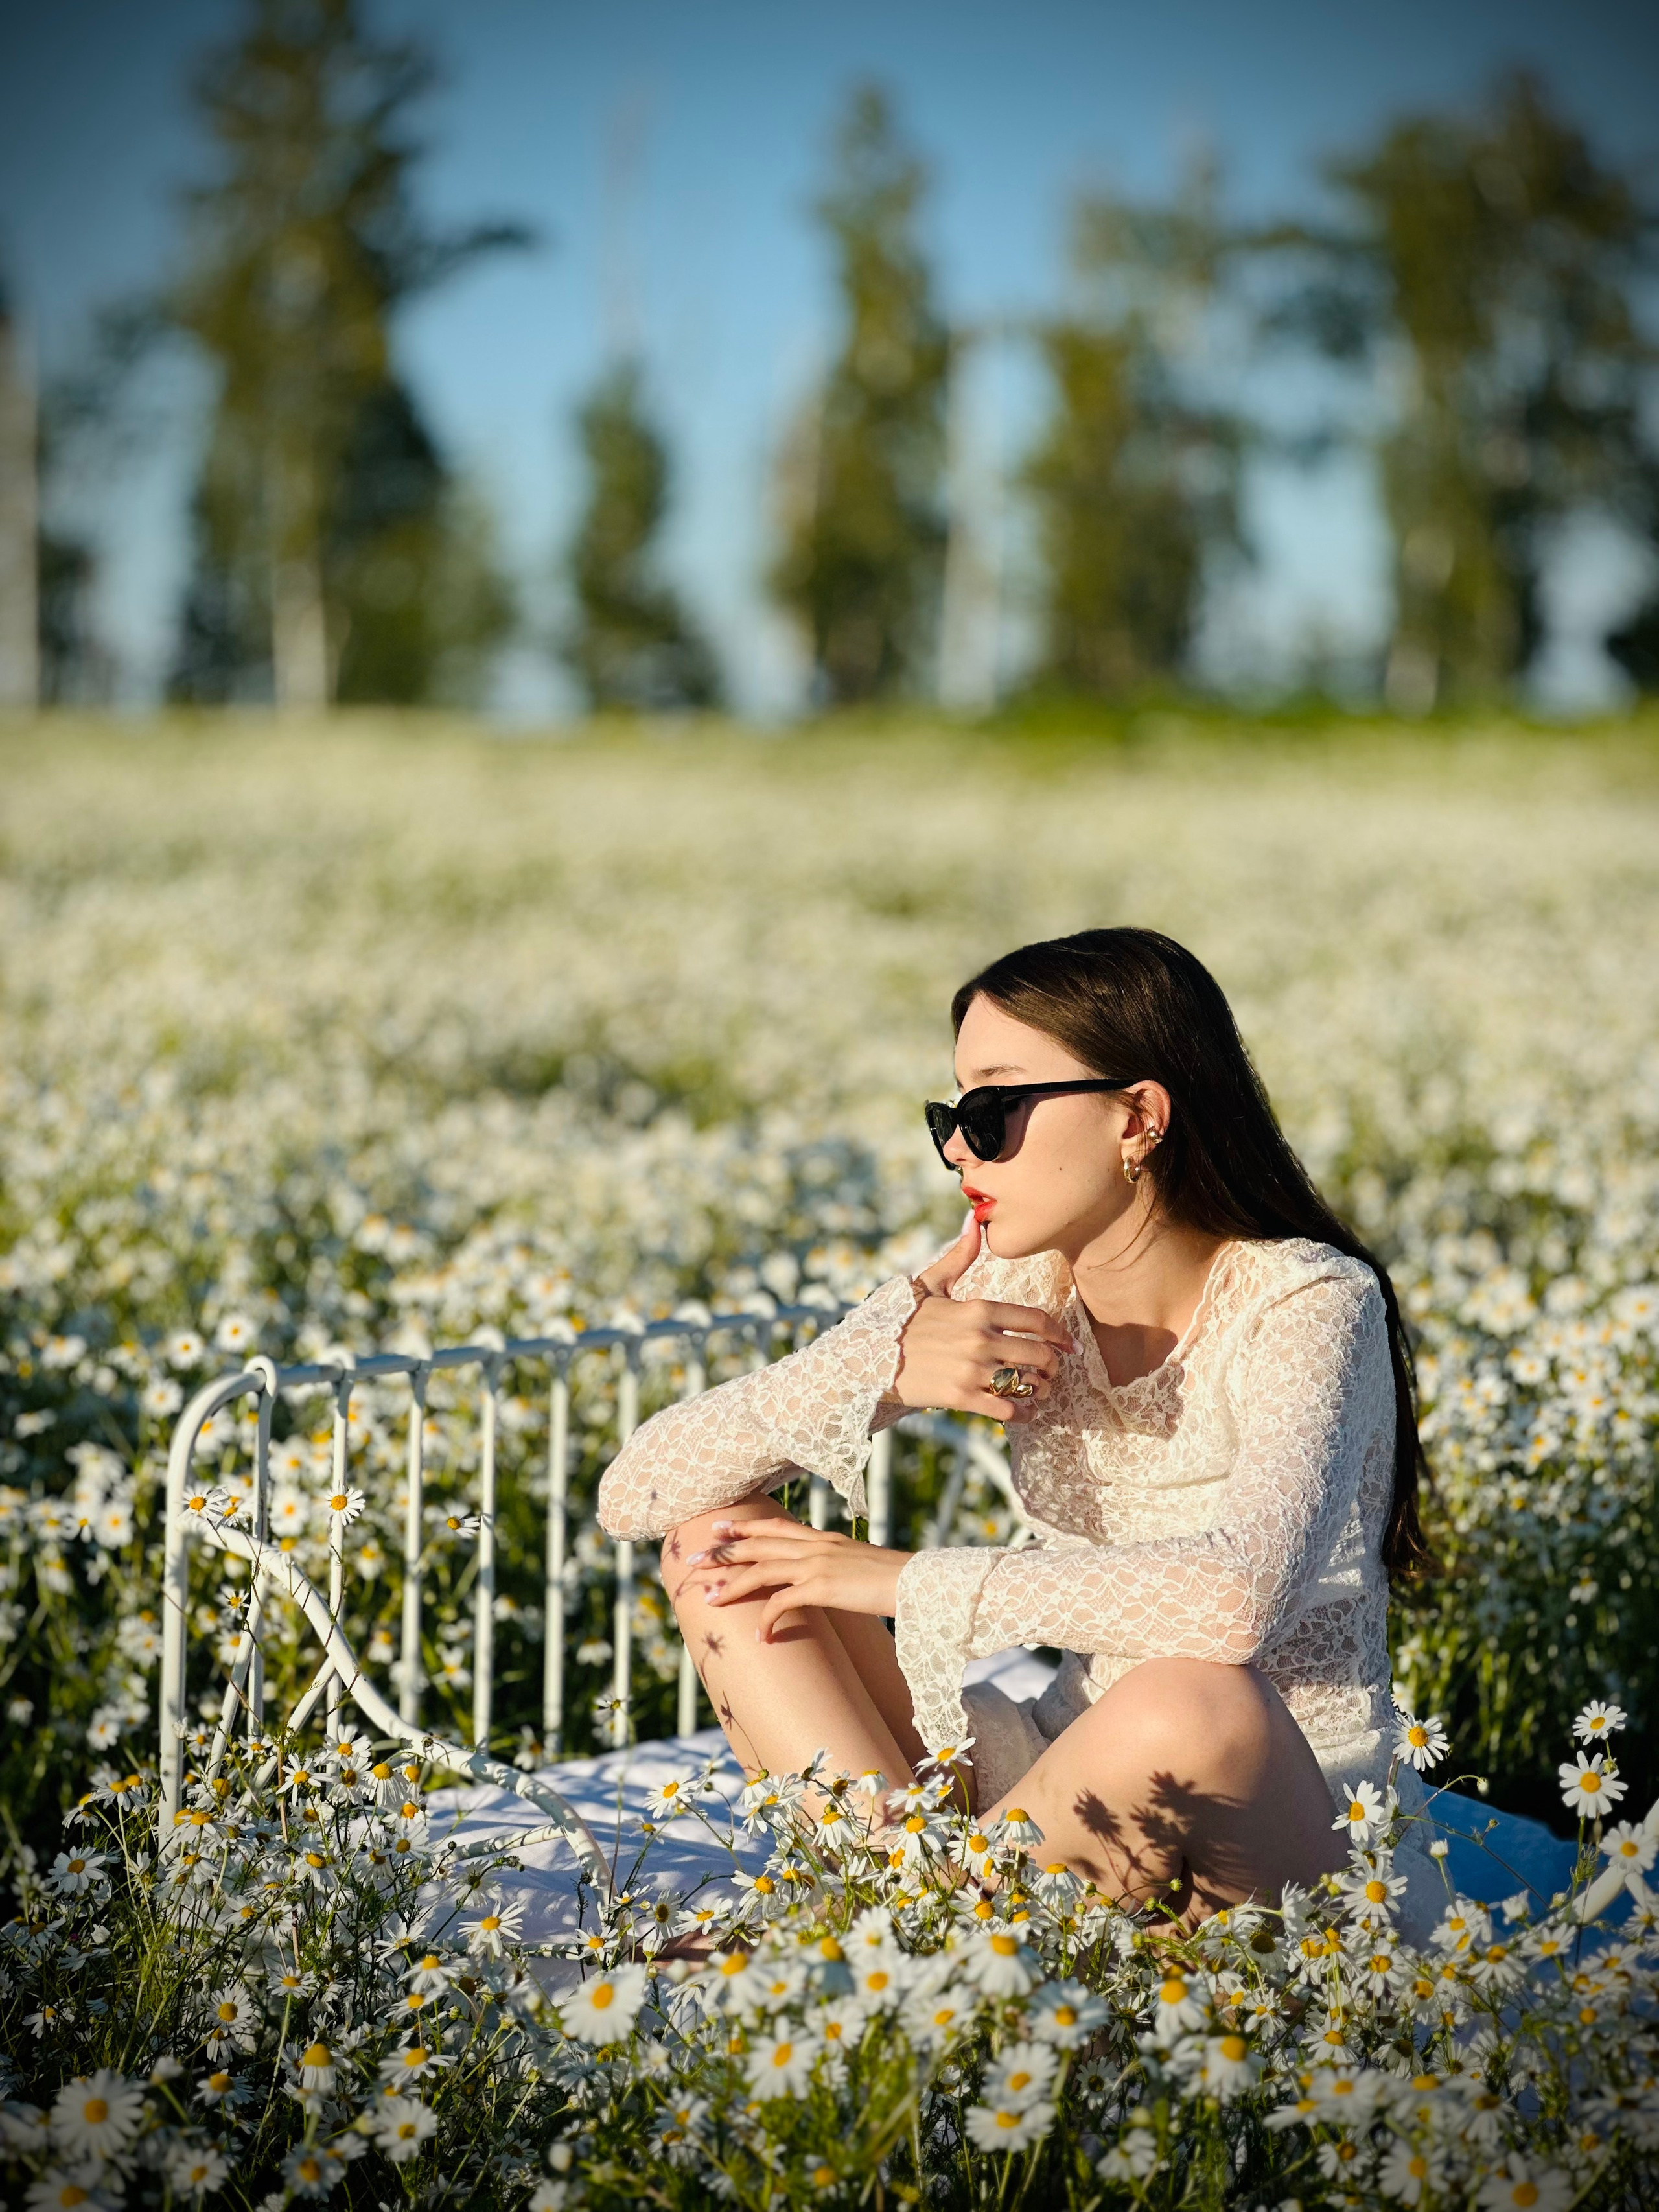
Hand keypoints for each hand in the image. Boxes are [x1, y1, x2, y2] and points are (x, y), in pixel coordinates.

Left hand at [682, 1518, 910, 1642]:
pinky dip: (767, 1620)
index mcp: (823, 1539)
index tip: (718, 1529)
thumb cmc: (891, 1579)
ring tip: (709, 1599)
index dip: (744, 1527)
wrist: (916, 1582)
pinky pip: (782, 1603)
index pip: (774, 1527)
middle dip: (723, 1553)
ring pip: (761, 1569)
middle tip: (694, 1560)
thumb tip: (818, 1578)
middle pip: (758, 1545)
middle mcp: (815, 1546)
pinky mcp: (822, 1587)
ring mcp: (817, 1564)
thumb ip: (833, 1565)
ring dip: (732, 1585)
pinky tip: (760, 1638)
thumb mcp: (856, 1565)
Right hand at [883, 1217, 1075, 1422]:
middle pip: (1039, 1353)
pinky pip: (1006, 1410)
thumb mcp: (929, 1284)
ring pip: (1027, 1382)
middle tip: (1053, 1371)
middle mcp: (980, 1338)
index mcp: (978, 1309)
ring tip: (1039, 1391)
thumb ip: (960, 1256)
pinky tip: (1025, 1412)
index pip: (1035, 1320)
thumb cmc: (901, 1320)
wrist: (866, 1358)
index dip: (1059, 1334)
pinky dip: (1024, 1413)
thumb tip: (975, 1222)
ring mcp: (971, 1369)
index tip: (1069, 1345)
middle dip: (1053, 1365)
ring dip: (1040, 1389)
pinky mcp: (961, 1397)